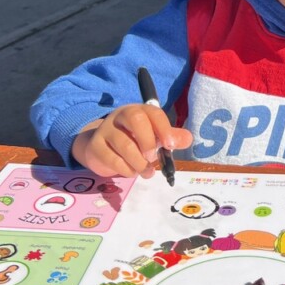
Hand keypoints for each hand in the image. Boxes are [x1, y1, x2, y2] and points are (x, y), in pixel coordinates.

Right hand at [70, 104, 191, 177]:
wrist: (101, 148)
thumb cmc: (133, 140)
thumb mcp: (154, 136)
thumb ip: (171, 137)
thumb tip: (188, 139)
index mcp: (140, 111)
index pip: (154, 113)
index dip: (164, 128)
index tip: (171, 145)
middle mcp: (122, 116)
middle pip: (136, 120)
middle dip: (148, 141)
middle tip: (152, 157)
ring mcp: (106, 130)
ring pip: (124, 144)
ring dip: (139, 163)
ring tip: (147, 172)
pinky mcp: (96, 146)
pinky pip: (112, 159)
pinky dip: (126, 169)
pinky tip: (132, 172)